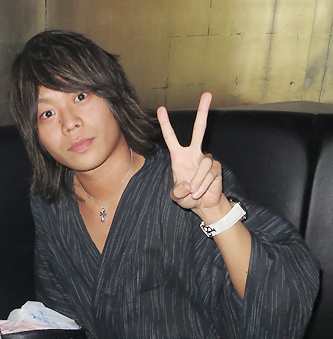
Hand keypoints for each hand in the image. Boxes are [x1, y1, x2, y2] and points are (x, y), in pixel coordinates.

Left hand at [157, 92, 229, 221]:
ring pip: (203, 164)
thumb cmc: (188, 197)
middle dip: (203, 112)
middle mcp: (194, 153)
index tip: (160, 108)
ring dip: (197, 181)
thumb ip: (177, 192)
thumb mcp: (177, 197)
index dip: (166, 124)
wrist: (204, 205)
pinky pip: (210, 173)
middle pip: (199, 129)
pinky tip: (201, 191)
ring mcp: (207, 159)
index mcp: (179, 156)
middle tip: (207, 94)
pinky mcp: (216, 167)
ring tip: (194, 193)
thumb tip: (186, 185)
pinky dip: (203, 185)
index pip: (171, 137)